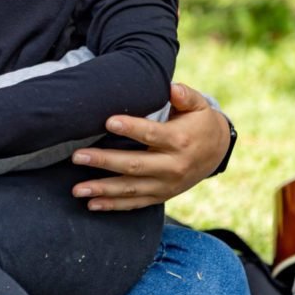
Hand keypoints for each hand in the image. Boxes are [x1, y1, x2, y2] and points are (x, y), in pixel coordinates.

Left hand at [70, 83, 229, 210]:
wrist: (217, 152)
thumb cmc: (200, 122)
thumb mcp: (199, 105)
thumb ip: (185, 95)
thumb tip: (172, 88)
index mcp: (180, 141)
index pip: (152, 135)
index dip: (131, 128)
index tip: (108, 122)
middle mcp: (173, 166)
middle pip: (135, 165)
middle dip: (104, 161)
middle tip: (77, 156)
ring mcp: (166, 185)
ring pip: (131, 189)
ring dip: (102, 190)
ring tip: (77, 189)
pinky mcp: (160, 196)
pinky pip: (135, 203)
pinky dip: (113, 205)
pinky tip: (92, 204)